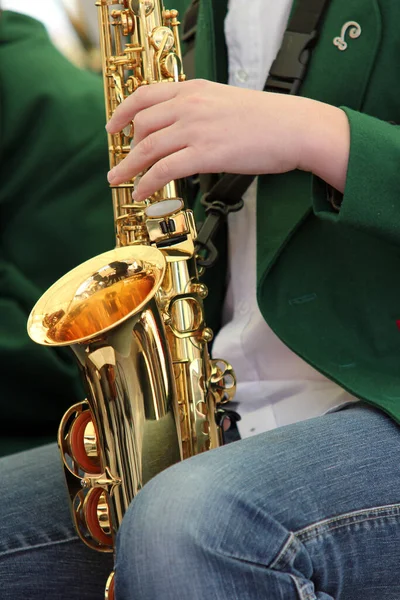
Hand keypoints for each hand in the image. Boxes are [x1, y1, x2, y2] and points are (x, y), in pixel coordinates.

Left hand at [106, 79, 349, 200]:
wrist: (294, 127)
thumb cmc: (267, 119)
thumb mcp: (226, 102)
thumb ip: (200, 110)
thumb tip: (183, 130)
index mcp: (193, 89)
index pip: (144, 95)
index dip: (122, 112)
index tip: (113, 127)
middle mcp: (189, 104)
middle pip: (142, 125)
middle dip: (125, 149)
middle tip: (118, 166)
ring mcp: (196, 128)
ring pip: (148, 148)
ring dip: (129, 168)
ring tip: (119, 182)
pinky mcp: (205, 153)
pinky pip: (164, 169)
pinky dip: (147, 183)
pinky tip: (141, 193)